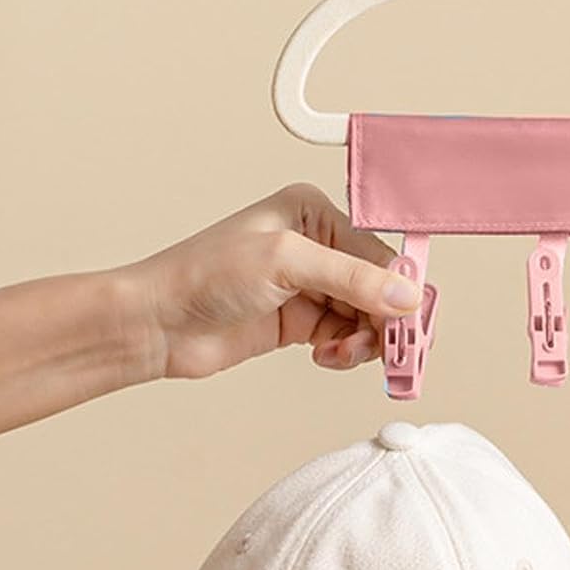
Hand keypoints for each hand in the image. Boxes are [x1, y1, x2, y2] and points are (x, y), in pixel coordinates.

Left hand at [124, 184, 419, 379]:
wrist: (156, 324)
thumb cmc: (201, 276)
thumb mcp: (284, 264)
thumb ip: (351, 277)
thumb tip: (406, 294)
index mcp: (314, 214)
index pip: (380, 252)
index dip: (400, 289)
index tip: (413, 323)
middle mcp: (318, 246)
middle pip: (380, 287)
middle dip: (386, 321)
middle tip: (393, 352)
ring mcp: (310, 286)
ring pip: (368, 316)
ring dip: (365, 340)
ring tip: (345, 353)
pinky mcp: (302, 321)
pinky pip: (347, 336)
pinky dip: (346, 351)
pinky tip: (327, 355)